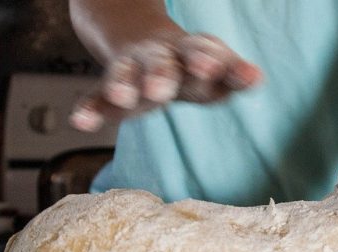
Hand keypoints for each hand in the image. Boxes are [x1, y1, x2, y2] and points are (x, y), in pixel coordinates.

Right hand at [69, 31, 262, 131]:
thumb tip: (257, 78)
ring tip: (121, 97)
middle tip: (163, 87)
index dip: (212, 63)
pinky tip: (80, 123)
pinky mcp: (110, 87)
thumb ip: (235, 76)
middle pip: (162, 63)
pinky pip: (95, 96)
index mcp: (192, 55)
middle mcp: (161, 58)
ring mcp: (133, 70)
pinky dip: (88, 108)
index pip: (206, 54)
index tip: (216, 68)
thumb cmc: (190, 68)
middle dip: (163, 73)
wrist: (144, 43)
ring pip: (127, 73)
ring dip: (125, 84)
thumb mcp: (215, 73)